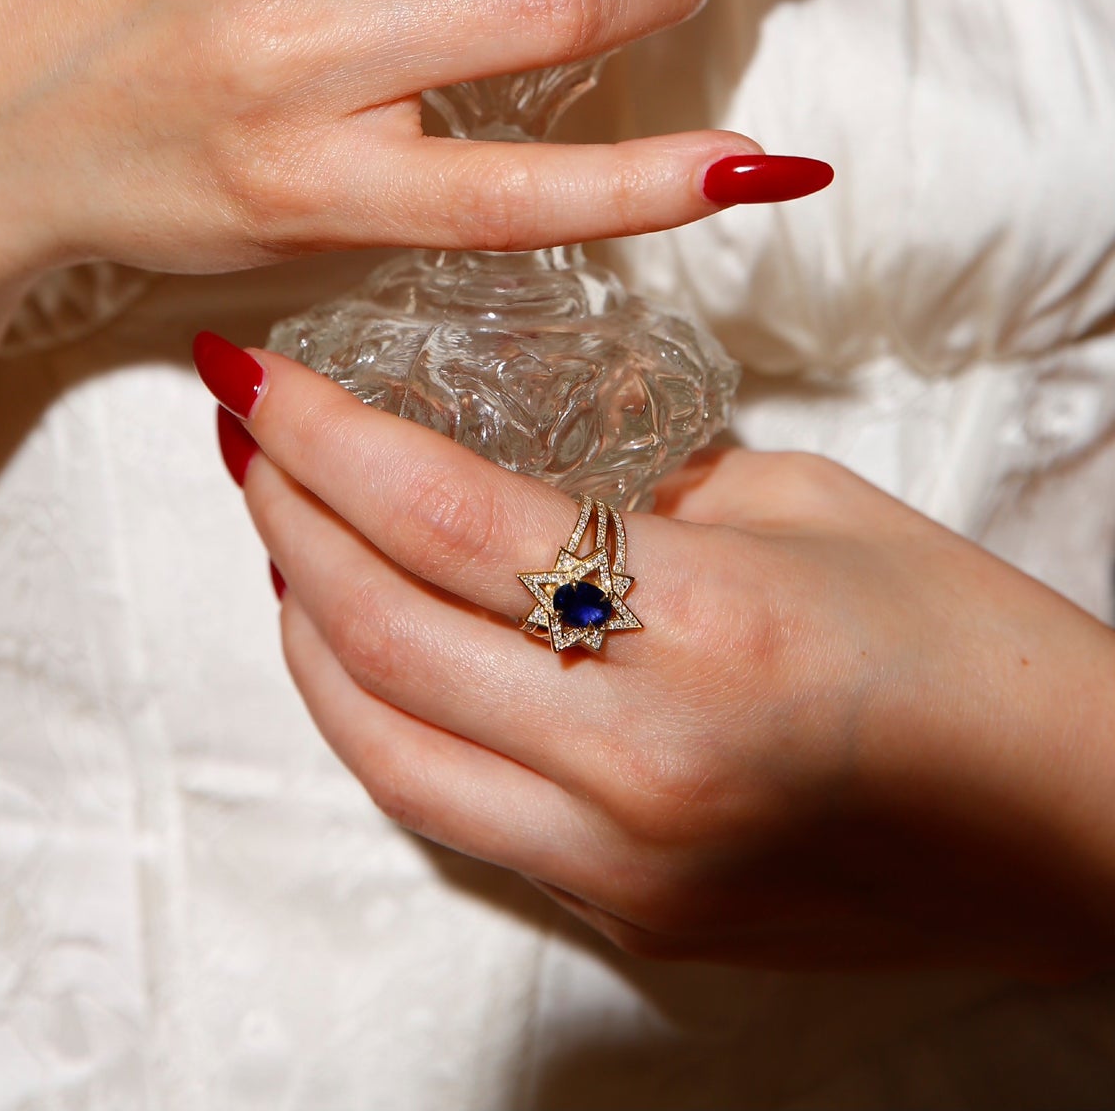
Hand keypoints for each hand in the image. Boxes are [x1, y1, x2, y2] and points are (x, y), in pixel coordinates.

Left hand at [200, 336, 1114, 979]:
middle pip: (378, 624)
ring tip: (281, 525)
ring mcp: (621, 855)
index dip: (323, 434)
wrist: (1072, 831)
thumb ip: (642, 473)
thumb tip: (518, 428)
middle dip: (286, 511)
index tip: (254, 371)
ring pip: (378, 736)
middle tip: (251, 430)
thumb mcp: (807, 503)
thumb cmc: (969, 643)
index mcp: (702, 623)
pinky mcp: (623, 911)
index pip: (442, 516)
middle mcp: (637, 756)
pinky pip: (442, 807)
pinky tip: (353, 641)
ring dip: (301, 619)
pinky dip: (368, 715)